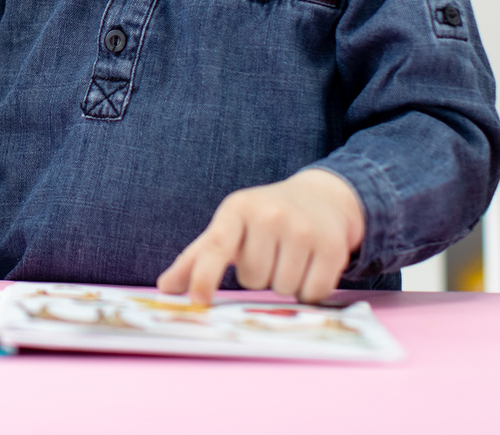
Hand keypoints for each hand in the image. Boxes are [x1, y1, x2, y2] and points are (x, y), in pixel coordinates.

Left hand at [156, 168, 364, 305]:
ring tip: (289, 257)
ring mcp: (303, 229)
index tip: (197, 301)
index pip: (216, 247)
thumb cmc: (264, 218)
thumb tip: (166, 289)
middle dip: (259, 275)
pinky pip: (312, 293)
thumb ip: (198, 258)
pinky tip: (310, 265)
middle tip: (269, 253)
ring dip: (284, 284)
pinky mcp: (332, 247)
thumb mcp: (229, 226)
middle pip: (253, 279)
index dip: (204, 276)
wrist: (321, 198)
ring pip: (282, 289)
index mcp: (237, 210)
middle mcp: (270, 216)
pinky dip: (309, 290)